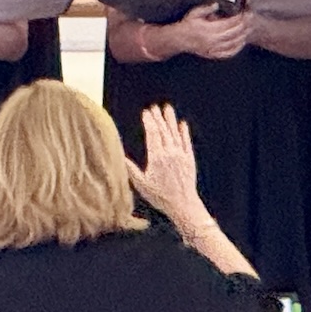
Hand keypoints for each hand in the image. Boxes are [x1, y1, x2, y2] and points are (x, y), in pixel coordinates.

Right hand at [125, 104, 209, 227]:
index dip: (149, 122)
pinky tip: (182, 124)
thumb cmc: (160, 197)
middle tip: (154, 107)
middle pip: (163, 131)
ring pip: (175, 133)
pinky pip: (187, 142)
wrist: (183, 204)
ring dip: (170, 120)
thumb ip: (131, 169)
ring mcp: (181, 155)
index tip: (146, 112)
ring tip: (167, 108)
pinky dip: (184, 132)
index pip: (152, 134)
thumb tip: (120, 157)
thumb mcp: (141, 185)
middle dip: (158, 118)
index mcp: (157, 158)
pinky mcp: (190, 159)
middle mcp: (170, 153)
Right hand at [166, 5, 249, 60]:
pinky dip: (236, 48)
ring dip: (243, 36)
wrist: (179, 39)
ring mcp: (213, 48)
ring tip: (249, 29)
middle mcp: (212, 40)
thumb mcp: (194, 13)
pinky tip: (241, 43)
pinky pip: (228, 53)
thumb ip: (206, 8)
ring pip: (233, 44)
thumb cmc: (187, 25)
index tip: (245, 13)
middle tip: (251, 18)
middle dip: (244, 25)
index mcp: (208, 29)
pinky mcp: (213, 54)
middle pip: (234, 33)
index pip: (229, 23)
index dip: (239, 18)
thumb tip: (217, 5)